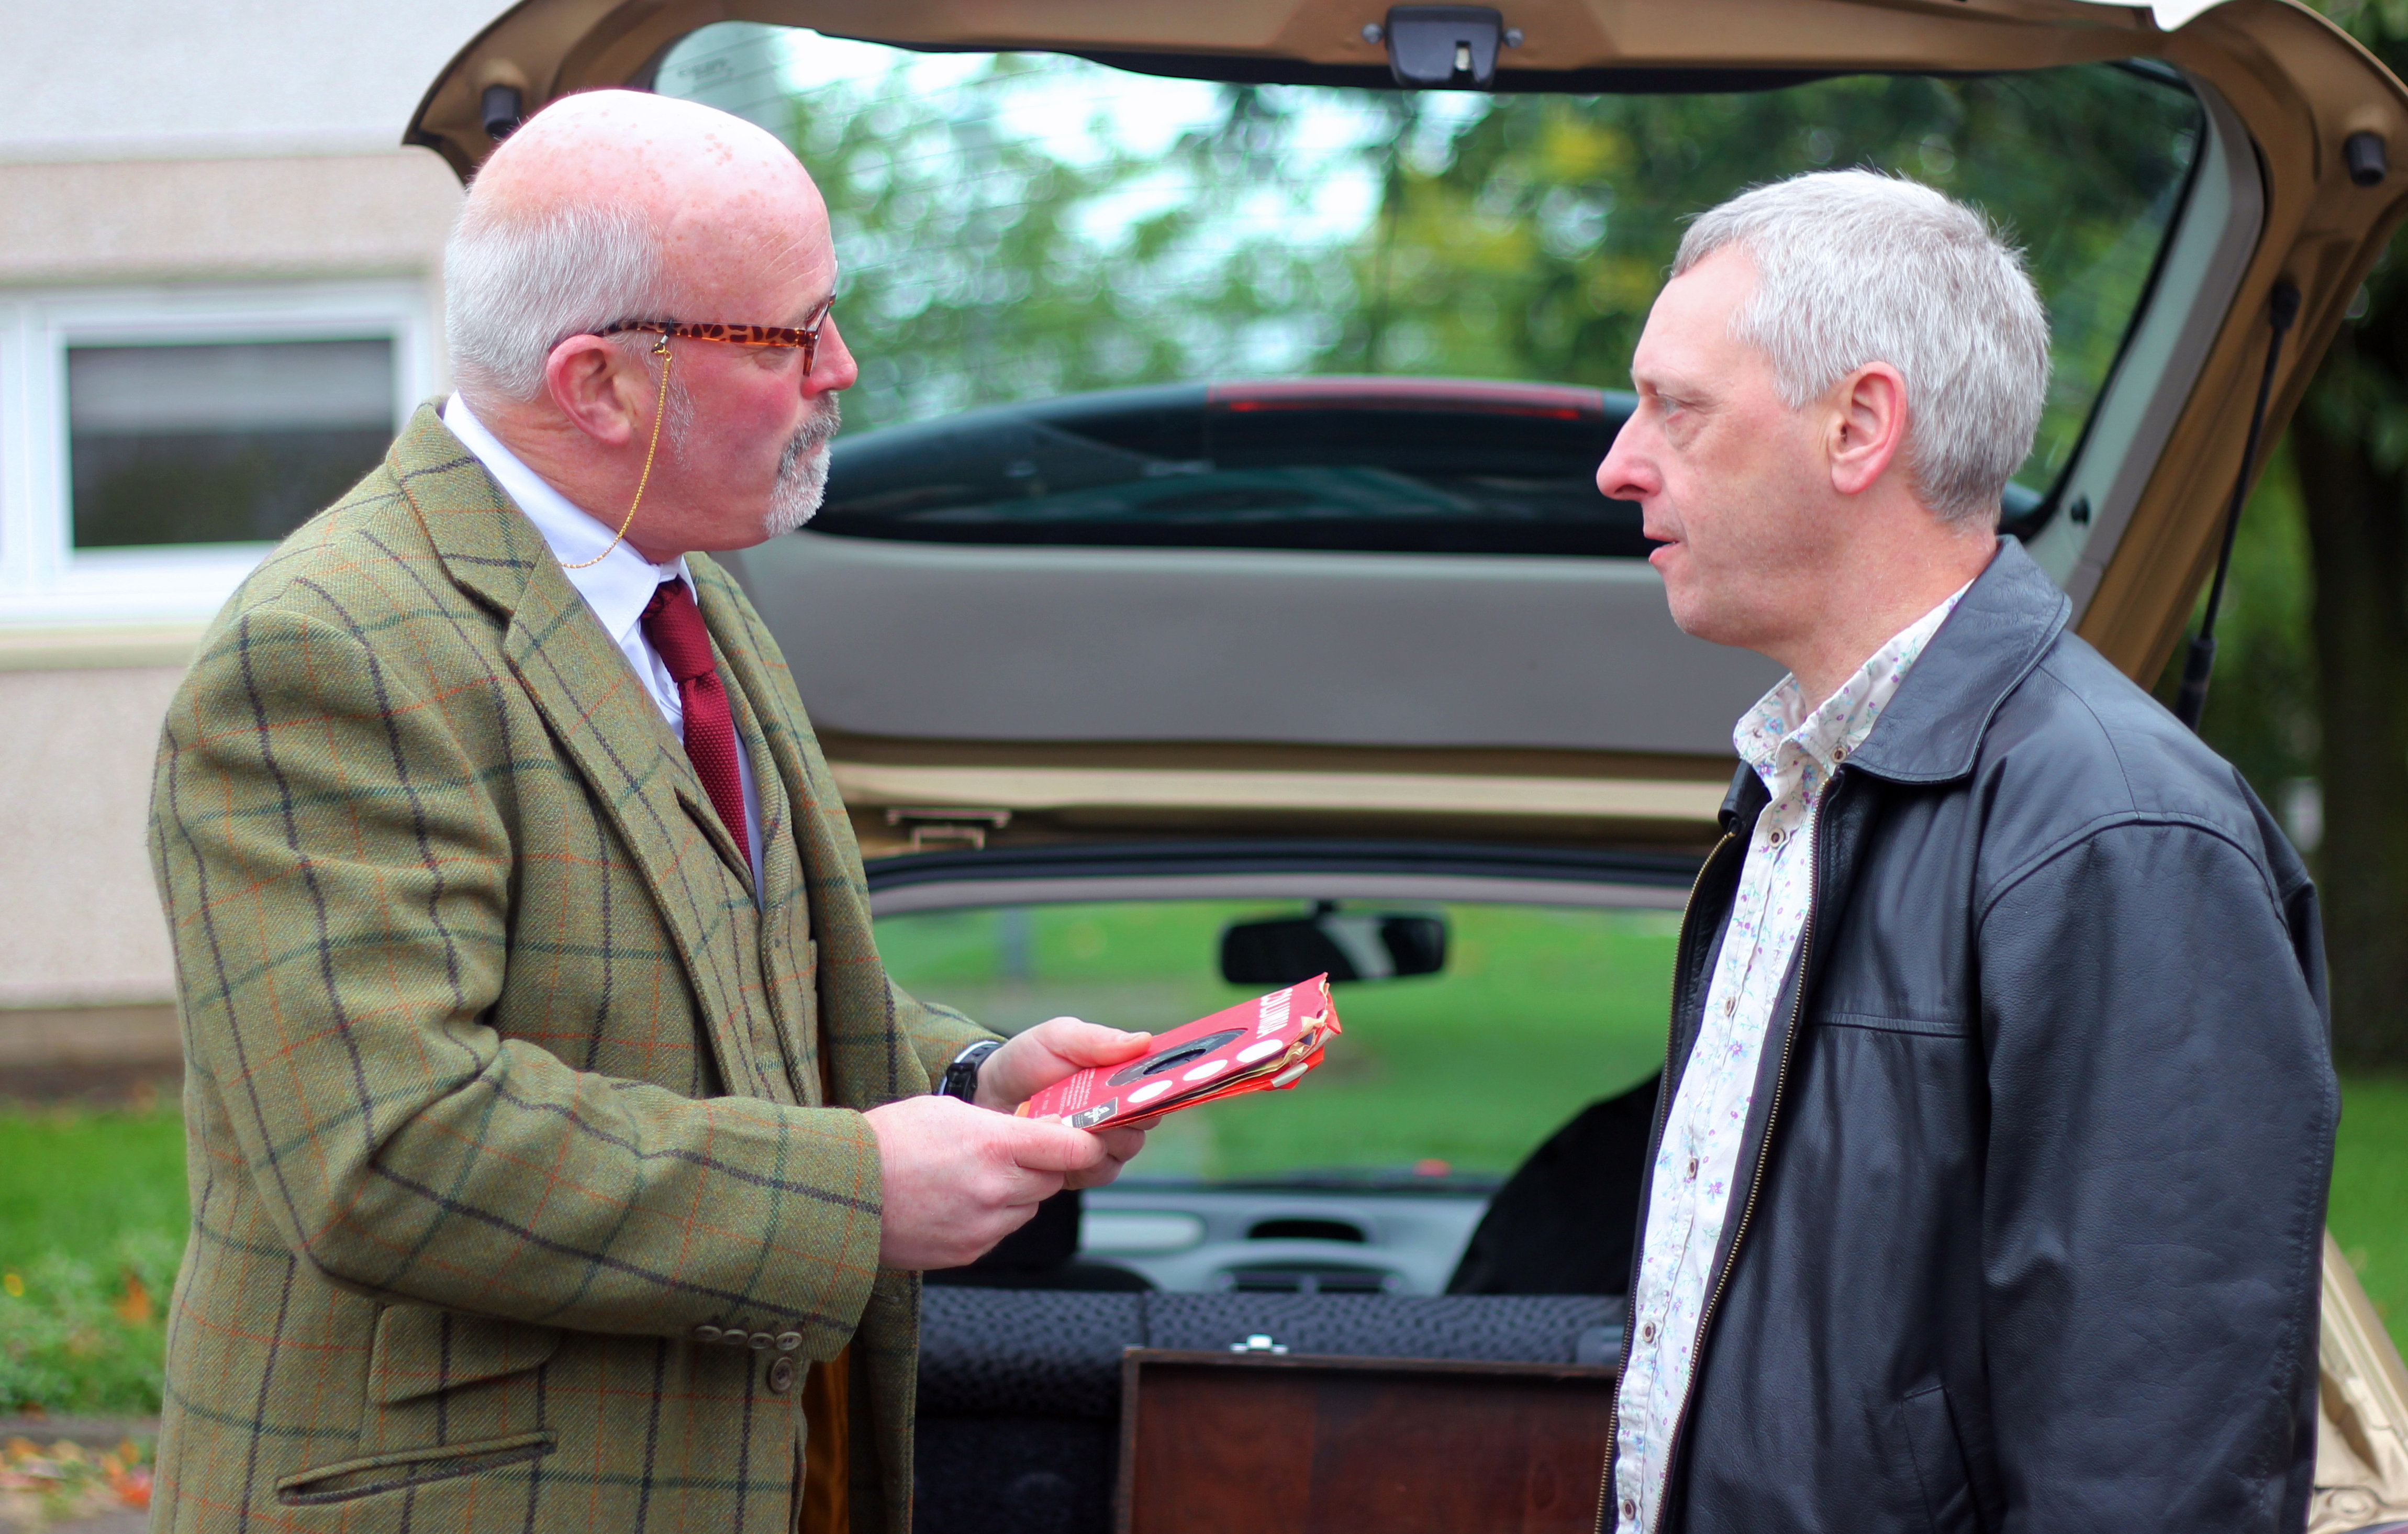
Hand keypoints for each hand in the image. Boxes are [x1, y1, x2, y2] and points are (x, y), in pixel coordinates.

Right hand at [866, 1093, 1112, 1268]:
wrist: (844, 1190)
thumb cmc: (890, 1139)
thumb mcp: (949, 1110)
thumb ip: (1002, 1125)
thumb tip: (1041, 1134)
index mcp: (994, 1145)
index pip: (1071, 1149)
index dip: (1084, 1142)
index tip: (1085, 1138)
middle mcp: (995, 1190)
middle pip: (1052, 1180)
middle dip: (1042, 1165)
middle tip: (1015, 1152)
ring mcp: (983, 1226)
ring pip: (1028, 1208)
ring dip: (1017, 1193)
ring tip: (975, 1177)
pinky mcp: (968, 1252)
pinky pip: (1000, 1231)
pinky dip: (991, 1217)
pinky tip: (957, 1201)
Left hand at [974, 1017, 1153, 1187]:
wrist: (988, 1097)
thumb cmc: (1026, 1061)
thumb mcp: (1058, 1038)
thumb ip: (1096, 1039)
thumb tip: (1144, 1041)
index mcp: (1121, 1074)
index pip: (1159, 1083)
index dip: (1160, 1086)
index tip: (1146, 1088)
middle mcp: (1120, 1109)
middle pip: (1148, 1119)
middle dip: (1126, 1115)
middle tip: (1099, 1107)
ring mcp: (1104, 1140)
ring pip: (1128, 1147)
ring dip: (1103, 1137)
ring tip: (1072, 1124)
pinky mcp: (1085, 1167)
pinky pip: (1102, 1171)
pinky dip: (1085, 1160)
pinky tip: (1061, 1145)